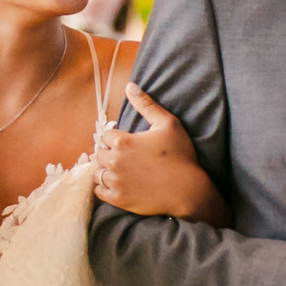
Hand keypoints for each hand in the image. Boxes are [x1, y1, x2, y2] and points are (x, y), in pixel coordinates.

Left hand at [93, 84, 225, 223]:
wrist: (187, 190)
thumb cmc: (180, 155)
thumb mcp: (168, 124)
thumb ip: (146, 104)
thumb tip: (130, 86)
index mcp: (122, 141)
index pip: (105, 136)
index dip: (116, 139)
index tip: (128, 144)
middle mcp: (114, 161)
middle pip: (99, 154)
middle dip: (110, 154)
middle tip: (125, 158)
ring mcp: (115, 181)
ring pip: (97, 173)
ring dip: (105, 170)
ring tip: (121, 171)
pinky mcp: (118, 199)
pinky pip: (99, 191)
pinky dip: (104, 187)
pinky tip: (117, 184)